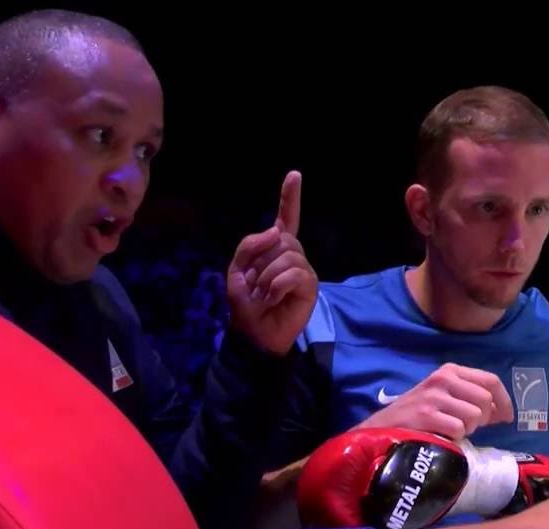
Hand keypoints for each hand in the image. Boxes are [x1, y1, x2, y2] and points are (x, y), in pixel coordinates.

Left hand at [226, 171, 318, 354]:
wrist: (253, 333)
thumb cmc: (245, 303)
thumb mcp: (237, 270)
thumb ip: (250, 245)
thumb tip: (276, 231)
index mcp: (275, 248)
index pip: (286, 218)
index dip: (290, 198)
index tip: (295, 175)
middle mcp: (294, 255)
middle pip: (282, 239)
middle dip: (262, 262)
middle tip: (256, 285)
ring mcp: (304, 270)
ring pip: (287, 256)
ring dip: (267, 278)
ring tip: (265, 295)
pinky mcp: (310, 286)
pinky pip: (293, 274)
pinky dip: (277, 287)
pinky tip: (274, 299)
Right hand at [356, 363, 514, 439]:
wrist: (383, 427)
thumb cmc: (418, 413)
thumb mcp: (444, 397)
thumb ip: (472, 399)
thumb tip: (503, 413)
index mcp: (451, 370)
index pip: (490, 380)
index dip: (504, 401)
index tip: (507, 418)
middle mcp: (443, 378)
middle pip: (485, 399)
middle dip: (484, 418)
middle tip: (471, 427)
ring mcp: (434, 396)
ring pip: (475, 416)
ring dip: (469, 429)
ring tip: (453, 431)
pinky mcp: (427, 415)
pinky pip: (459, 429)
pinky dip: (455, 438)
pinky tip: (442, 436)